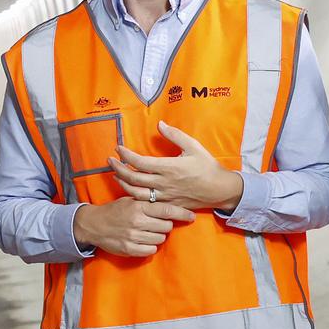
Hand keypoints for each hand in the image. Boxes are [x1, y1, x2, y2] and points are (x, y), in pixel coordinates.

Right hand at [72, 197, 195, 256]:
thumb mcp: (131, 200)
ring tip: (148, 231)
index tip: (191, 216)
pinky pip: (151, 250)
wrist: (94, 224)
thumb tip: (170, 205)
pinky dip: (150, 246)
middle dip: (166, 225)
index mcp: (139, 207)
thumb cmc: (116, 210)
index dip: (182, 213)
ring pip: (160, 239)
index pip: (167, 210)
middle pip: (166, 227)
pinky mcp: (129, 249)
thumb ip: (148, 202)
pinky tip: (143, 240)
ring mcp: (133, 237)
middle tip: (158, 223)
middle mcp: (137, 222)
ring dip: (158, 236)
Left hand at [108, 120, 243, 210]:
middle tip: (110, 160)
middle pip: (133, 178)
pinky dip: (133, 196)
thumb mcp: (193, 146)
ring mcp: (164, 196)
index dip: (126, 155)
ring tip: (115, 174)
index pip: (140, 162)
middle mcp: (164, 183)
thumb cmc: (207, 166)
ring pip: (136, 193)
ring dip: (123, 183)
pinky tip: (129, 189)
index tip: (118, 148)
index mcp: (169, 167)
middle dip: (118, 168)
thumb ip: (175, 135)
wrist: (218, 189)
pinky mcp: (167, 204)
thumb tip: (160, 124)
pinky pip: (146, 202)